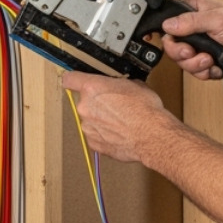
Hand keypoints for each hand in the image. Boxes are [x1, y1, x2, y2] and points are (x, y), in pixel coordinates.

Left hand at [60, 71, 174, 163]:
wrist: (152, 136)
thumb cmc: (146, 110)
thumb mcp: (135, 85)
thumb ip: (118, 84)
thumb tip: (119, 86)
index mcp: (92, 88)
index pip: (70, 79)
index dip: (74, 79)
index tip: (76, 81)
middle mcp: (85, 107)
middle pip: (85, 101)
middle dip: (97, 103)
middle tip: (115, 105)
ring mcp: (88, 127)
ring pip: (91, 119)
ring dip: (101, 119)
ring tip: (121, 122)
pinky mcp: (93, 143)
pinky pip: (96, 136)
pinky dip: (105, 135)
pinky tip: (120, 134)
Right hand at [159, 0, 222, 81]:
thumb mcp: (217, 19)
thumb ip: (190, 22)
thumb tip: (167, 24)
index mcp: (195, 11)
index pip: (169, 23)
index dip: (168, 36)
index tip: (174, 43)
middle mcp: (196, 28)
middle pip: (174, 47)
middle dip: (183, 55)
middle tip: (193, 54)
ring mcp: (202, 46)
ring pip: (185, 62)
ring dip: (196, 65)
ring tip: (210, 60)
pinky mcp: (208, 60)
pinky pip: (197, 71)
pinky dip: (206, 72)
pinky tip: (216, 66)